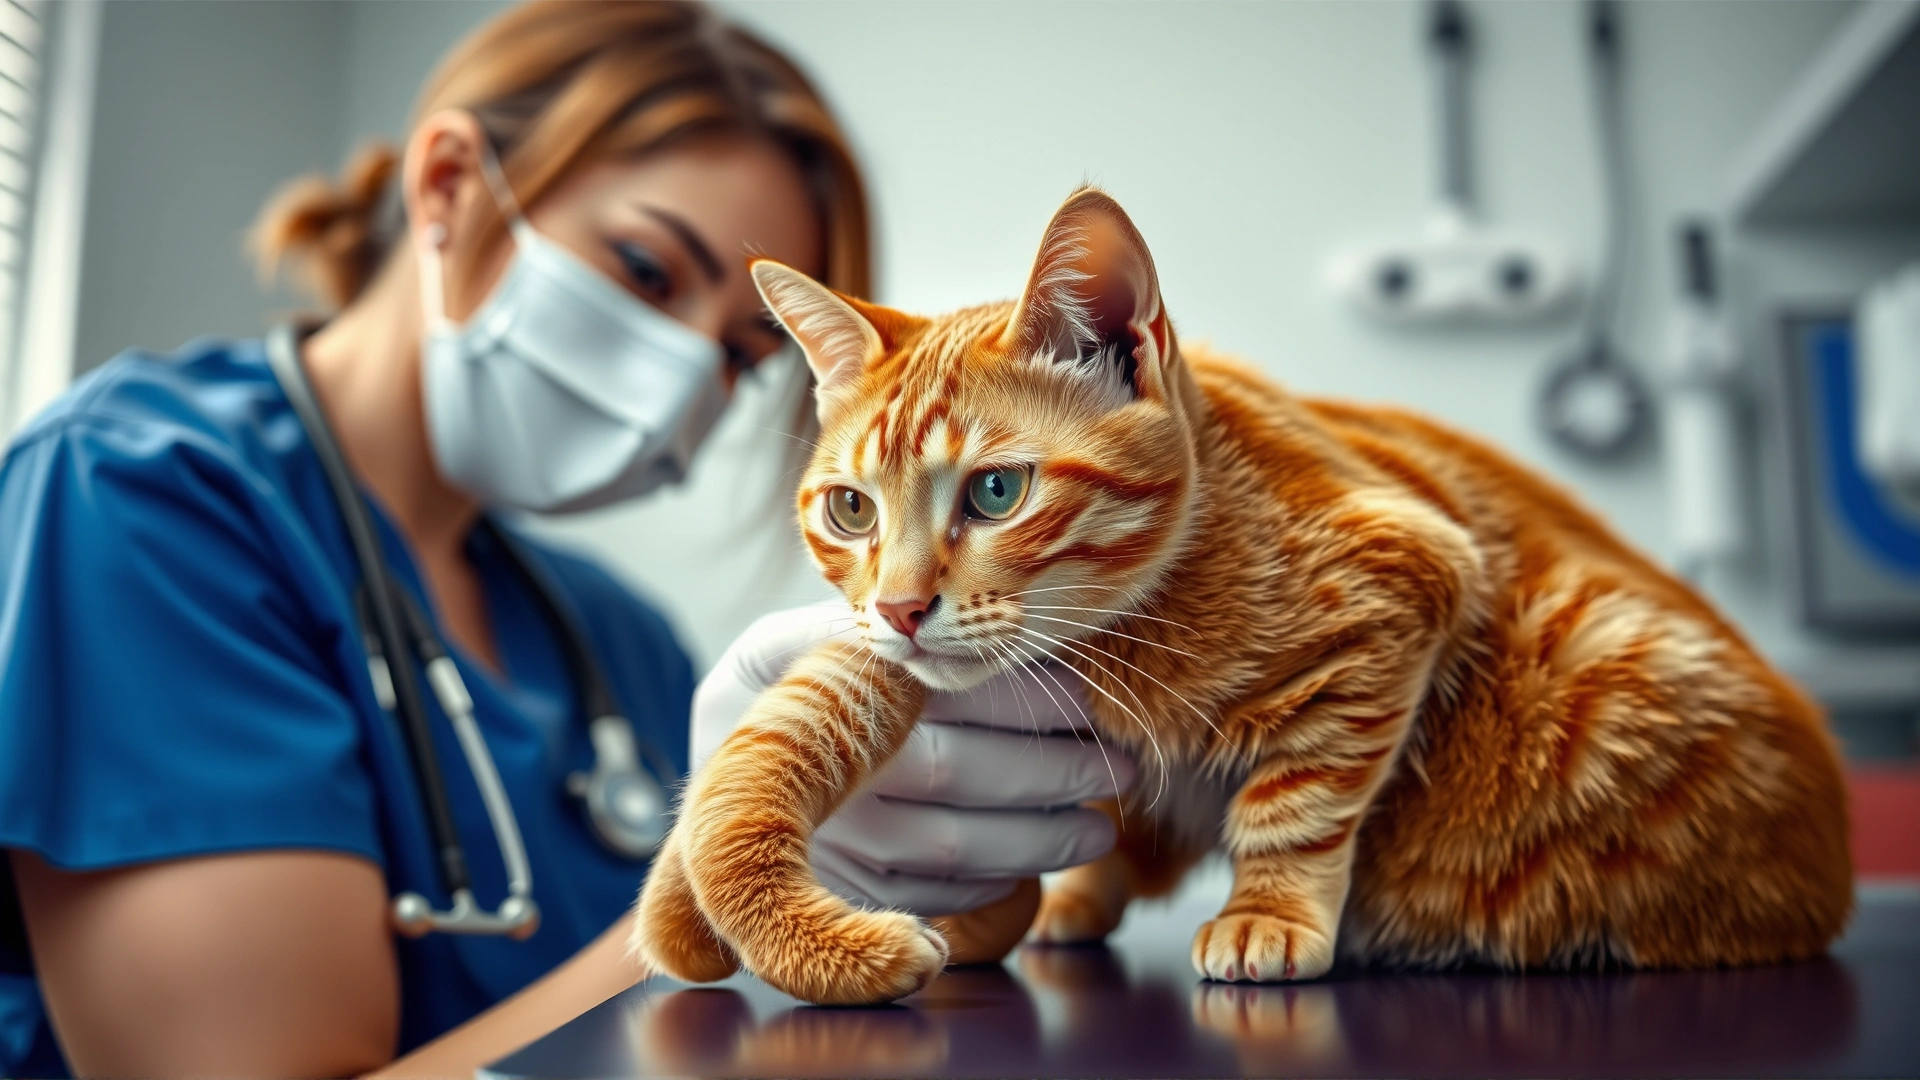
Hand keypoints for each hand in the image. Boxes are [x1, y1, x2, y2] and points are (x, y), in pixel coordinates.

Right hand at [691, 603, 1136, 916]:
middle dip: (1057, 771)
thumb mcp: (803, 641)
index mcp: (820, 689)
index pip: (946, 692)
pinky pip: (938, 893)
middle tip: (1121, 766)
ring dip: (1045, 836)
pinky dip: (997, 879)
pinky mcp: (843, 894)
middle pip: (962, 774)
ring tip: (1101, 824)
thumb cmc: (782, 698)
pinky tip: (1036, 857)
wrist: (712, 792)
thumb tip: (974, 616)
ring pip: (958, 846)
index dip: (1027, 699)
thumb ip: (874, 626)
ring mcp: (831, 840)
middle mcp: (822, 770)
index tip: (1088, 699)